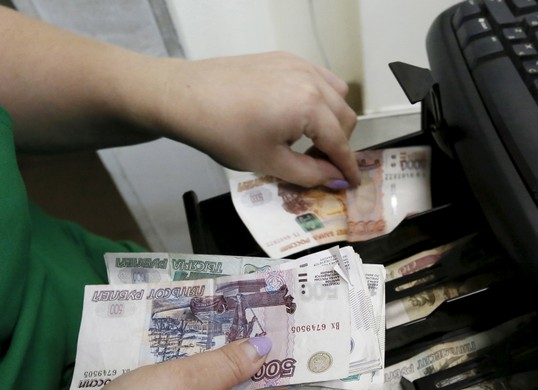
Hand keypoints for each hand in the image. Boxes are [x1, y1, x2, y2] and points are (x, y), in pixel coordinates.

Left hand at [155, 51, 360, 188]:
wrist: (186, 97)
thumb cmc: (224, 133)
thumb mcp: (270, 163)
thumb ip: (311, 174)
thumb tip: (336, 179)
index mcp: (309, 107)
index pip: (340, 143)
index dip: (347, 167)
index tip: (351, 183)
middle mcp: (311, 81)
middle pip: (345, 117)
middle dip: (339, 144)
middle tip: (321, 165)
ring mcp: (299, 65)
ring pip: (337, 95)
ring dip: (333, 120)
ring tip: (312, 139)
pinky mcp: (285, 59)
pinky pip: (320, 78)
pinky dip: (322, 98)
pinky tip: (302, 114)